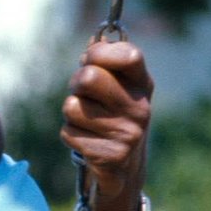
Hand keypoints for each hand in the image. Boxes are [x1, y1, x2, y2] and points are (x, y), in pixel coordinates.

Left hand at [60, 40, 152, 201]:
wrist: (123, 167)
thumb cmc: (110, 114)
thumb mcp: (113, 84)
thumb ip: (103, 61)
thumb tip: (94, 43)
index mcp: (142, 84)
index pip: (129, 54)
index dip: (100, 52)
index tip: (90, 59)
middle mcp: (140, 108)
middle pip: (87, 77)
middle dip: (76, 84)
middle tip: (84, 95)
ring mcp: (128, 134)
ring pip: (71, 107)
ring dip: (72, 114)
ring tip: (89, 122)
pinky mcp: (111, 157)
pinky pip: (68, 133)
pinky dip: (71, 136)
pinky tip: (89, 141)